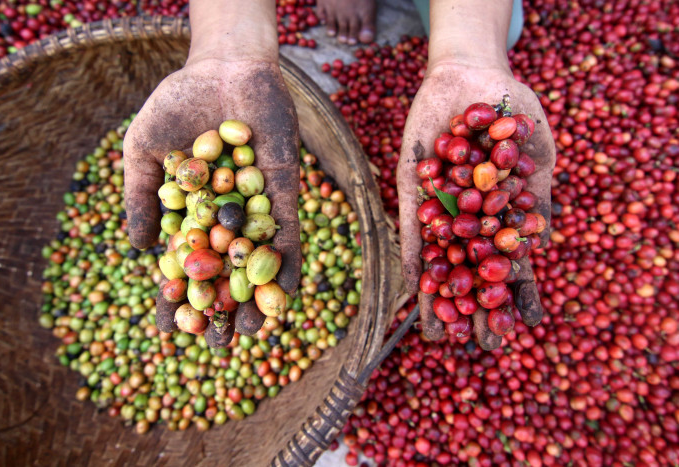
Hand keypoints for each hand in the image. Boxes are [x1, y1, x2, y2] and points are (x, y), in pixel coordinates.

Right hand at [123, 56, 300, 331]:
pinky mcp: (284, 193)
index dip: (177, 297)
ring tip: (255, 333)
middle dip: (223, 308)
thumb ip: (141, 199)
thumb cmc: (178, 106)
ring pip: (258, 259)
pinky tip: (289, 294)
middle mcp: (226, 216)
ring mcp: (256, 207)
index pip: (184, 263)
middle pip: (224, 271)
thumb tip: (139, 252)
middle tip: (220, 348)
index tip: (168, 331)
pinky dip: (288, 262)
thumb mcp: (143, 153)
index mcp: (192, 212)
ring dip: (258, 297)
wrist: (223, 69)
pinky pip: (289, 232)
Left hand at [397, 61, 554, 349]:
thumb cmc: (512, 107)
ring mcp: (440, 205)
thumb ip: (537, 191)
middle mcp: (469, 216)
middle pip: (472, 270)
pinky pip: (412, 224)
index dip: (518, 294)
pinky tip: (413, 283)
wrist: (471, 74)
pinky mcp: (414, 188)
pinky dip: (414, 251)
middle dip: (473, 308)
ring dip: (438, 295)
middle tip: (473, 345)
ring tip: (436, 333)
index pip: (511, 262)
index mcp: (502, 213)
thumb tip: (540, 239)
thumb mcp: (536, 147)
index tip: (525, 327)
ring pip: (439, 257)